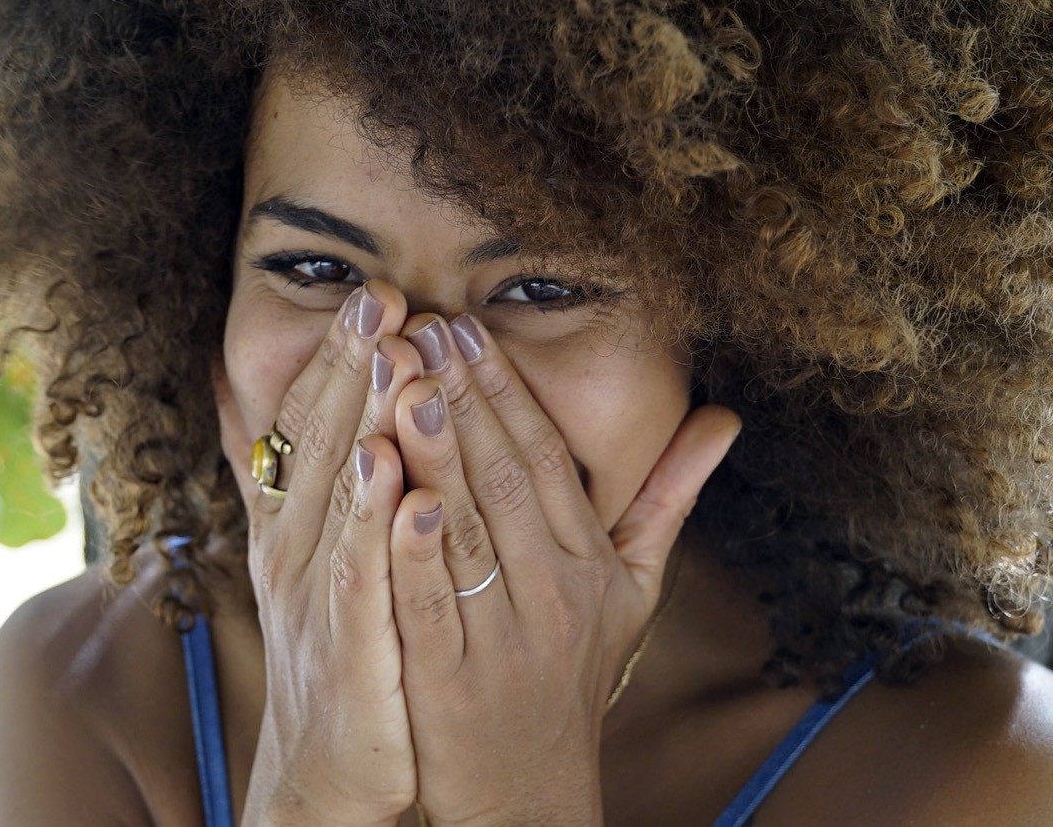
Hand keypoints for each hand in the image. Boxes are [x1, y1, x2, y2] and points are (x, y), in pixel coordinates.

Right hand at [213, 280, 426, 825]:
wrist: (326, 773)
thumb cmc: (330, 649)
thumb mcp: (298, 554)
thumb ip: (275, 473)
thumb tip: (226, 386)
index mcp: (289, 525)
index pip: (306, 425)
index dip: (332, 359)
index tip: (368, 296)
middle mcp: (292, 551)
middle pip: (320, 445)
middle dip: (351, 368)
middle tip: (382, 298)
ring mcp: (314, 601)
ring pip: (342, 500)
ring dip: (366, 425)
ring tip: (396, 361)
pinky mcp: (348, 653)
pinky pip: (361, 581)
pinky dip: (376, 528)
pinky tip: (399, 479)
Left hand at [384, 312, 740, 826]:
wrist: (530, 793)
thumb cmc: (572, 676)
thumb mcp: (632, 591)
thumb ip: (666, 501)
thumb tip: (723, 418)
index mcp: (589, 563)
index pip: (543, 458)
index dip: (505, 389)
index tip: (467, 327)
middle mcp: (551, 594)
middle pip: (502, 479)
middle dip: (462, 397)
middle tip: (423, 326)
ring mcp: (499, 638)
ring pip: (462, 528)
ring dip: (430, 449)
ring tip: (398, 378)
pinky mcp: (446, 680)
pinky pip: (425, 599)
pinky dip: (405, 541)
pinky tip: (383, 484)